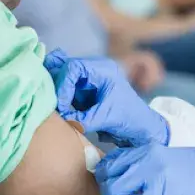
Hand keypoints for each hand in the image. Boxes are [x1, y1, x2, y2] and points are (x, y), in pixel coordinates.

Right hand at [43, 49, 169, 146]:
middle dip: (57, 86)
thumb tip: (62, 118)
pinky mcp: (84, 94)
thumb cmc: (130, 118)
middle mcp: (94, 71)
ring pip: (63, 80)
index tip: (61, 104)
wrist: (141, 127)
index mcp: (103, 70)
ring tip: (54, 108)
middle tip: (54, 106)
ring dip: (56, 92)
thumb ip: (83, 119)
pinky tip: (57, 109)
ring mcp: (88, 82)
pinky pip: (66, 92)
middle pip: (65, 70)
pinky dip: (59, 99)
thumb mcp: (107, 118)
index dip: (63, 83)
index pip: (74, 67)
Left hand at [95, 144, 194, 194]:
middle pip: (113, 187)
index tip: (109, 180)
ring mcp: (158, 189)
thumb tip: (111, 171)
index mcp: (150, 152)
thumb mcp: (164, 157)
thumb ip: (140, 162)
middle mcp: (151, 168)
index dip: (106, 175)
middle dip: (114, 193)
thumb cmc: (193, 168)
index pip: (111, 165)